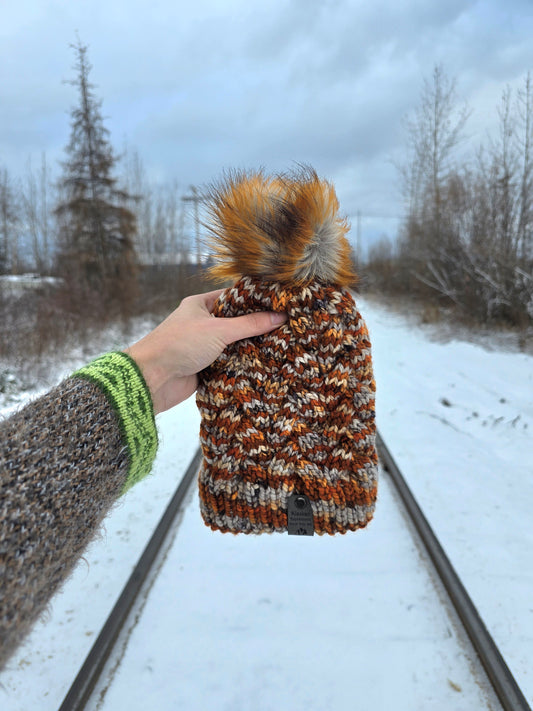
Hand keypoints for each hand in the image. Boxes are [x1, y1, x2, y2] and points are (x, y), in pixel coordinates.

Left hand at [126, 289, 286, 413]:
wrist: (151, 379)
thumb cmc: (178, 345)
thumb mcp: (218, 330)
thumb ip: (250, 324)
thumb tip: (279, 316)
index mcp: (200, 305)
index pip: (233, 297)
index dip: (255, 299)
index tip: (279, 302)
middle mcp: (201, 324)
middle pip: (235, 322)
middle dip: (256, 326)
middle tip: (285, 325)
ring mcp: (203, 346)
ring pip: (233, 345)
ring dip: (250, 347)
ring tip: (282, 345)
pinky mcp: (205, 367)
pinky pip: (228, 363)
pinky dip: (242, 365)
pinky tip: (264, 364)